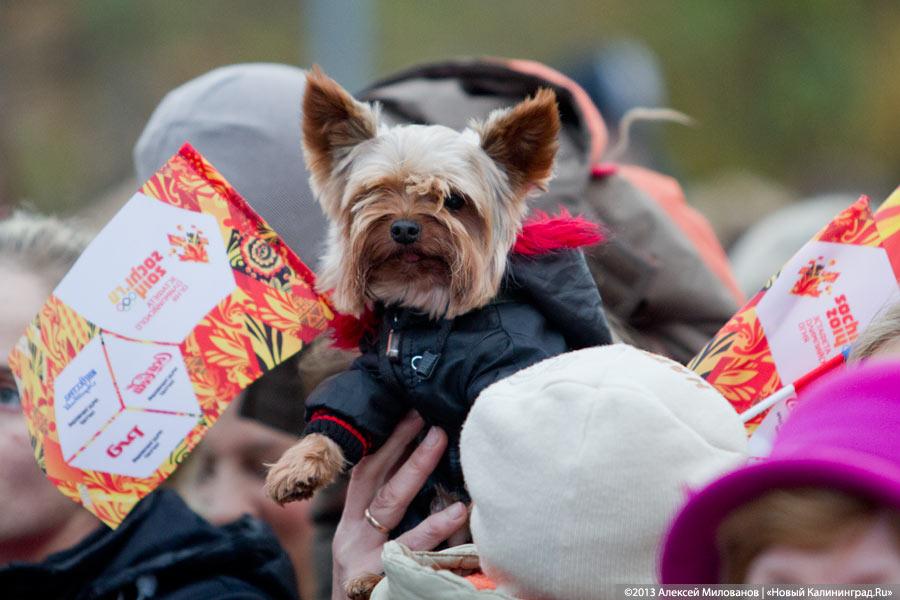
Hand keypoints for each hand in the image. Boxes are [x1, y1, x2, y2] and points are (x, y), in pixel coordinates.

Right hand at [330, 411, 467, 598]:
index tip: (409, 415)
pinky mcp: (378, 579)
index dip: (385, 443)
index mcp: (350, 524)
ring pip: (389, 504)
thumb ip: (384, 516)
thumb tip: (419, 473)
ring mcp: (364, 556)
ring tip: (440, 442)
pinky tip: (457, 511)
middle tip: (430, 419)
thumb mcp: (366, 547)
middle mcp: (352, 536)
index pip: (365, 474)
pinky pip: (411, 549)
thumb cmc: (366, 585)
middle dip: (401, 446)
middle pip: (376, 480)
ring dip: (416, 469)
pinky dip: (434, 528)